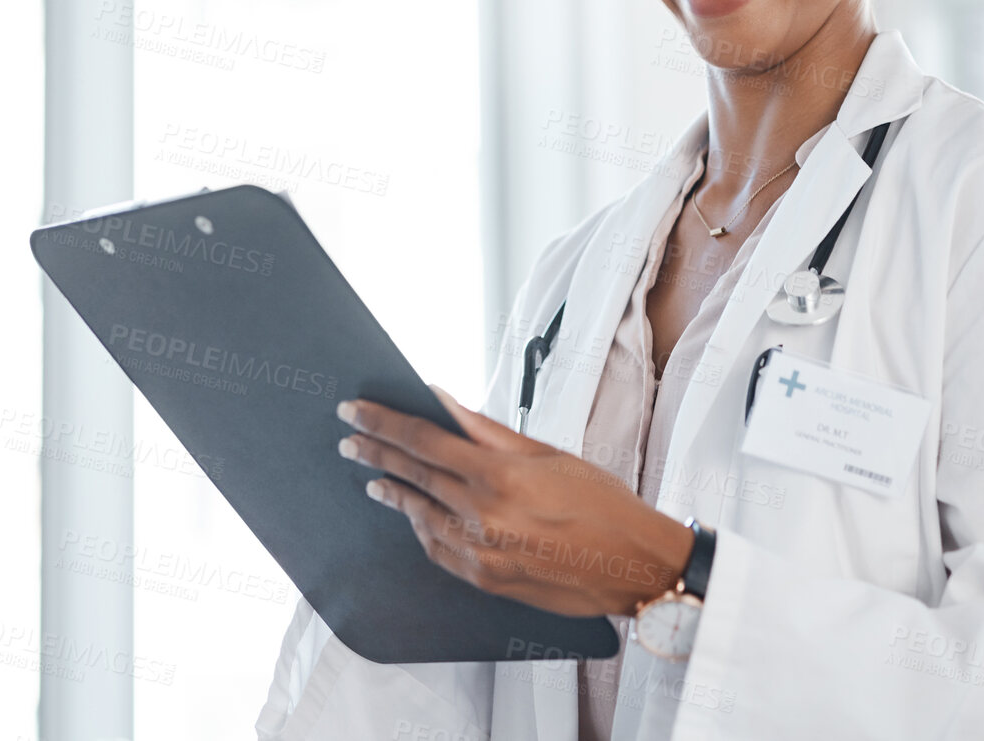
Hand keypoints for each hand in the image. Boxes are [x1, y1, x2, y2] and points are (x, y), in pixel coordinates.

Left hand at [335, 387, 695, 618]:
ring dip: (393, 493)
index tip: (355, 410)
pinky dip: (420, 527)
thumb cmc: (603, 504)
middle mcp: (484, 516)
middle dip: (375, 454)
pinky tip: (413, 514)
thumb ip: (488, 431)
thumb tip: (445, 403)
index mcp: (500, 476)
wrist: (634, 564)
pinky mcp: (485, 580)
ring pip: (419, 515)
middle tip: (349, 440)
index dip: (382, 422)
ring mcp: (481, 552)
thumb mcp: (548, 453)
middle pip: (413, 476)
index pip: (423, 441)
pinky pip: (437, 550)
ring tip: (374, 477)